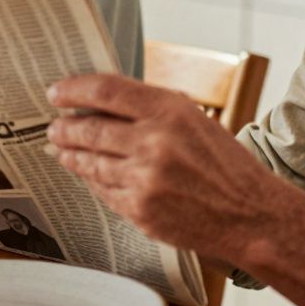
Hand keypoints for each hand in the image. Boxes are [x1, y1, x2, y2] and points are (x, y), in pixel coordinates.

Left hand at [44, 73, 282, 261]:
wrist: (251, 215)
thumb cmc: (224, 164)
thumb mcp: (194, 121)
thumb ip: (150, 110)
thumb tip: (100, 103)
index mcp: (170, 111)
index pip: (105, 90)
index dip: (73, 90)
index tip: (56, 93)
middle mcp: (155, 142)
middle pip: (89, 129)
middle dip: (64, 128)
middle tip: (54, 127)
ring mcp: (145, 179)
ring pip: (90, 163)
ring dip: (70, 155)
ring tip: (62, 150)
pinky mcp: (140, 210)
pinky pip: (102, 191)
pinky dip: (92, 181)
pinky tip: (87, 175)